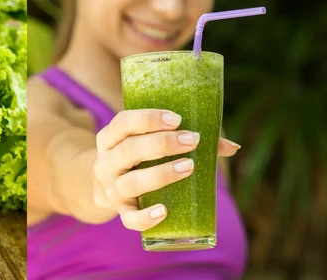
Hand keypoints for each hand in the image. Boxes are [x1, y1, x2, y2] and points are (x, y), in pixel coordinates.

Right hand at [92, 109, 239, 230]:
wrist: (103, 186)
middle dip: (162, 143)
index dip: (148, 119)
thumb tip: (232, 147)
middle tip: (192, 140)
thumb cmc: (136, 157)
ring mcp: (112, 187)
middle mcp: (106, 161)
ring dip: (161, 174)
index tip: (177, 119)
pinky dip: (145, 217)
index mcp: (110, 137)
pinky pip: (128, 217)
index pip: (123, 122)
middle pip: (129, 150)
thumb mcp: (145, 142)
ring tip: (189, 167)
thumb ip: (184, 139)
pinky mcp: (120, 210)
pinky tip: (164, 211)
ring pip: (132, 182)